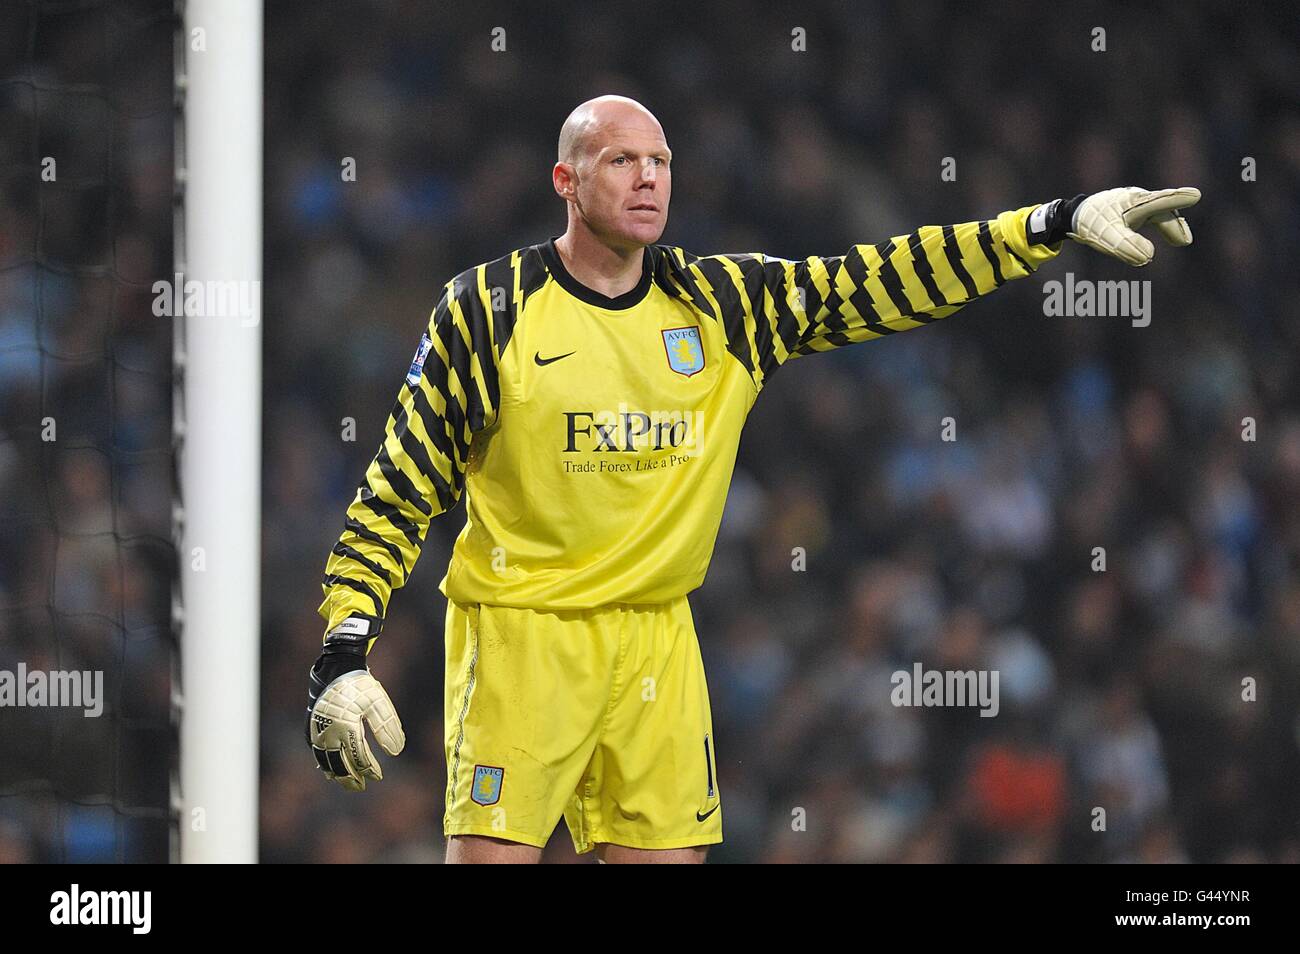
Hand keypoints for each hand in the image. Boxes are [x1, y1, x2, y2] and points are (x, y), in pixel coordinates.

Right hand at [306, 631, 405, 791]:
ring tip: (347, 783)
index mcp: (345, 729)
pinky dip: (323, 763)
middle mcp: (328, 734)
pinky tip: (329, 770)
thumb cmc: (360, 686)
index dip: (369, 770)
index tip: (378, 776)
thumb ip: (387, 727)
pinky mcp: (311, 728)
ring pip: (326, 761)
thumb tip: (396, 751)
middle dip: (351, 778)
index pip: (358, 758)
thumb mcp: (379, 703)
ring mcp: (317, 732)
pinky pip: (316, 752)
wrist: (335, 669)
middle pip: (340, 765)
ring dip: (337, 774)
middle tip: (361, 787)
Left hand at [1067, 186, 1200, 266]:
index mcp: (1133, 201)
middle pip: (1163, 209)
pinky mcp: (1136, 212)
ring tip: (1181, 241)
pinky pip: (1156, 217)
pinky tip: (1174, 239)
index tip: (1195, 195)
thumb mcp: (1106, 236)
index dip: (1176, 199)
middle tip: (1184, 241)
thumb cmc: (1092, 222)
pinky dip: (1165, 227)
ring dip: (1172, 226)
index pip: (1158, 201)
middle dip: (1174, 224)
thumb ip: (1125, 246)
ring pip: (1161, 213)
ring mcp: (1139, 205)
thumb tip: (1148, 257)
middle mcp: (1139, 200)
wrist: (1077, 213)